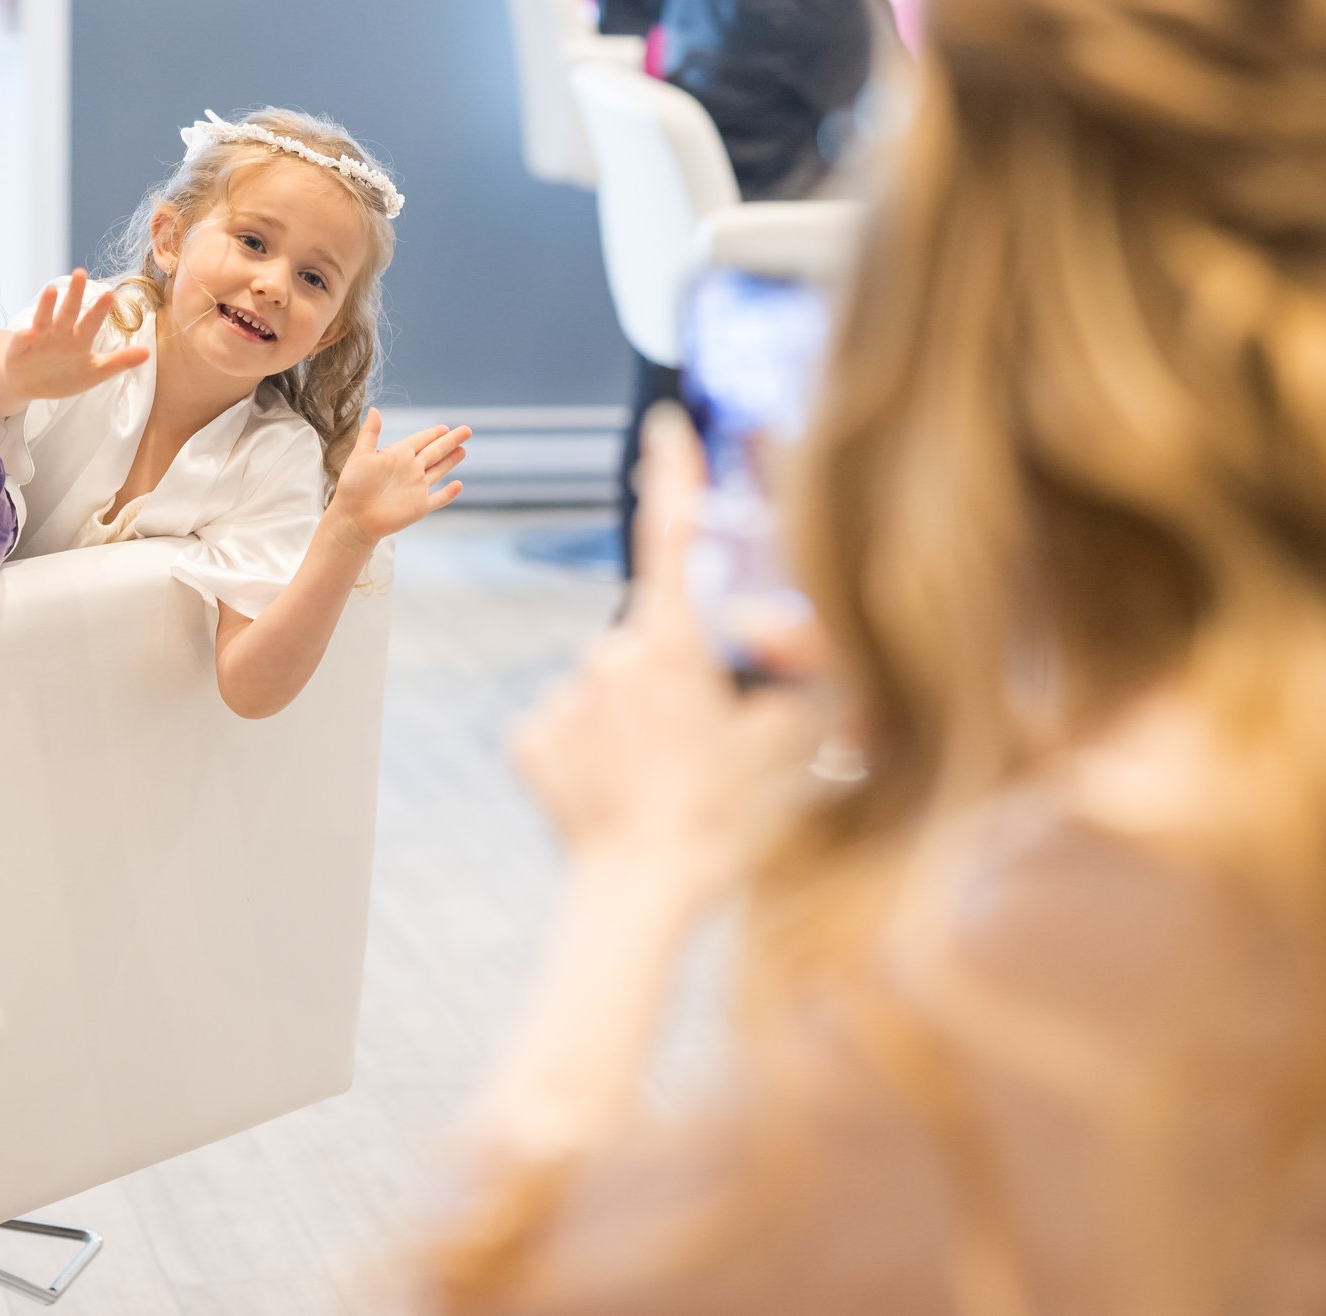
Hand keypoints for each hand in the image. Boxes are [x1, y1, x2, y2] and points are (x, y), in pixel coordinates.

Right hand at [0, 269, 151, 402]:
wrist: (29, 384)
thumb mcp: (95, 372)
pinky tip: (29, 331)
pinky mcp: (21, 347)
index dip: (100, 310)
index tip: (110, 294)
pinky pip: (24, 339)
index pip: (92, 321)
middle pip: (69, 311)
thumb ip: (119, 362)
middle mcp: (60, 333)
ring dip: (48, 305)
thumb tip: (148, 352)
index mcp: (79, 338)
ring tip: (52, 290)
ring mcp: (40, 338)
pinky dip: (26, 335)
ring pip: (45, 318)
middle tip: (81, 273)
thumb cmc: (64, 375)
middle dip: (75, 294)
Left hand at [323, 409, 467, 546]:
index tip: (445, 427)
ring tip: (463, 450)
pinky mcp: (419, 507)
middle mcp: (409, 469)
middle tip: (466, 430)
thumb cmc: (353, 486)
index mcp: (397, 455)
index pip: (420, 440)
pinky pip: (438, 499)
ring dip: (451, 461)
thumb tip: (374, 409)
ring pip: (438, 471)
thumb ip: (370, 433)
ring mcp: (416, 488)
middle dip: (450, 441)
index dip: (433, 434)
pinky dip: (449, 493)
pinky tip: (458, 485)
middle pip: (435, 452)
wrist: (353, 518)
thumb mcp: (360, 455)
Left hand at [511, 408, 820, 891]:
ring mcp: (566, 698)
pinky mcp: (531, 740)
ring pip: (608, 686)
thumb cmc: (726, 822)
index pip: (673, 537)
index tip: (664, 429)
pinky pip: (569, 728)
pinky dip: (592, 752)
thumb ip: (792, 670)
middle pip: (650, 641)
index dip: (675, 477)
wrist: (644, 896)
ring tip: (659, 781)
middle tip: (703, 747)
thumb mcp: (793, 738)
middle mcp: (611, 653)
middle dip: (675, 676)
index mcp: (674, 643)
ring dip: (633, 719)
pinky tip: (614, 792)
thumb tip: (771, 632)